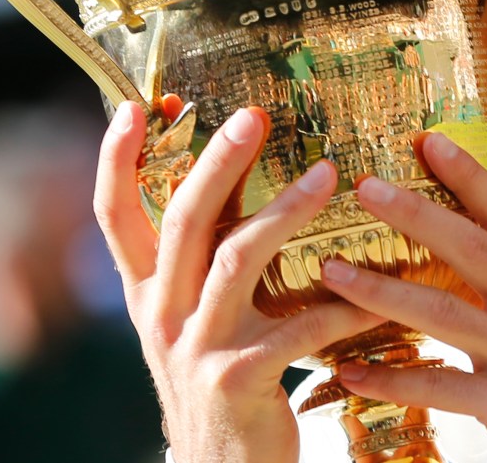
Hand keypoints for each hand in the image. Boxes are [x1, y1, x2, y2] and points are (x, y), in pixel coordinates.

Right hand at [94, 101, 381, 462]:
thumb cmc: (217, 374)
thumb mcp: (189, 318)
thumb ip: (200, 259)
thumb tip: (227, 178)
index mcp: (147, 291)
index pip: (114, 216)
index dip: (117, 161)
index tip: (136, 108)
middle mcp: (161, 313)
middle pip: (183, 220)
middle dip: (216, 161)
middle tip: (253, 116)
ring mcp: (196, 346)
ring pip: (234, 259)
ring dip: (283, 211)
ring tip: (327, 175)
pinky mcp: (239, 379)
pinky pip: (297, 327)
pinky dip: (338, 303)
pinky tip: (372, 285)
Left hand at [320, 133, 486, 462]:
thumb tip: (458, 232)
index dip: (469, 175)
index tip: (429, 141)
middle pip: (473, 249)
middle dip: (415, 214)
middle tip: (365, 189)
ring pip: (445, 312)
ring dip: (381, 292)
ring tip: (332, 273)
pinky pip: (440, 387)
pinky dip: (391, 378)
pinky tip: (350, 371)